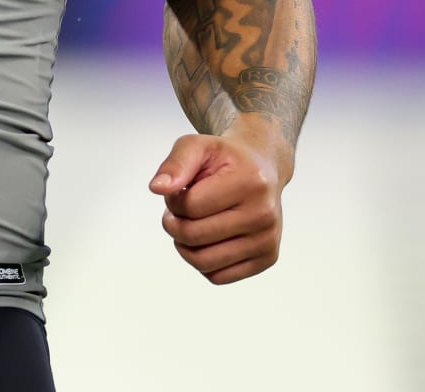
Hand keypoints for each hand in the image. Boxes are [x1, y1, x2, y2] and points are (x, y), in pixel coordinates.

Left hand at [149, 126, 284, 284]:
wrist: (262, 168)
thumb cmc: (225, 159)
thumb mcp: (197, 146)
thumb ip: (175, 164)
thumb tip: (157, 188)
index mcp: (250, 182)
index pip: (190, 206)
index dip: (173, 200)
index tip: (180, 191)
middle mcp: (264, 214)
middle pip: (194, 236)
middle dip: (174, 224)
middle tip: (179, 211)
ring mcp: (267, 239)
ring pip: (204, 262)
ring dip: (184, 245)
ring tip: (190, 225)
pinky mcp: (267, 258)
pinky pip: (218, 277)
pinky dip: (202, 262)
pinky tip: (207, 240)